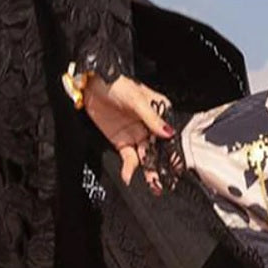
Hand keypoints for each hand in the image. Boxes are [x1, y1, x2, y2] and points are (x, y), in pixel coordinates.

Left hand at [81, 73, 174, 194]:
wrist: (91, 85)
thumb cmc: (116, 84)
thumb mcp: (137, 100)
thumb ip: (152, 119)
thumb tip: (168, 132)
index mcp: (160, 111)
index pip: (170, 134)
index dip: (174, 151)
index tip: (177, 166)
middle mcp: (150, 125)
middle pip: (159, 149)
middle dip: (162, 166)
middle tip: (164, 181)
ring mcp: (136, 134)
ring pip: (145, 157)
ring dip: (148, 171)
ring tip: (151, 184)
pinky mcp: (121, 141)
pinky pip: (128, 158)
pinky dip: (129, 168)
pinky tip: (130, 175)